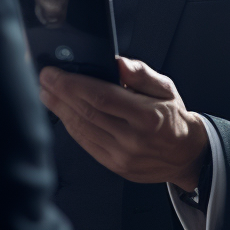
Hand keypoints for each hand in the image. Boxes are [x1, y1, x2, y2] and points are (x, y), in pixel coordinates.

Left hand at [38, 57, 207, 190]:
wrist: (186, 154)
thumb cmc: (171, 116)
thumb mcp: (165, 87)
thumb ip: (140, 73)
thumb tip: (117, 62)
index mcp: (147, 115)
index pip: (101, 97)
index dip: (72, 85)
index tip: (53, 73)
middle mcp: (133, 138)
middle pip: (86, 113)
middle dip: (59, 94)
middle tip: (43, 80)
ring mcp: (123, 156)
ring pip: (82, 129)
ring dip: (60, 110)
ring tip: (47, 94)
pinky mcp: (116, 166)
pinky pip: (86, 144)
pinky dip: (71, 127)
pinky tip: (63, 113)